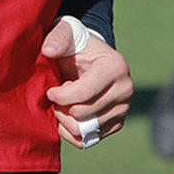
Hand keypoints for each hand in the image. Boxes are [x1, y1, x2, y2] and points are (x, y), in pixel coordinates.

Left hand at [42, 18, 132, 147]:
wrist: (90, 57)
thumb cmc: (76, 45)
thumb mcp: (66, 33)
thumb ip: (57, 38)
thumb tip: (49, 51)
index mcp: (115, 67)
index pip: (85, 92)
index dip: (61, 95)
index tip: (49, 91)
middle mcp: (125, 89)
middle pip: (86, 113)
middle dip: (62, 108)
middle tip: (55, 96)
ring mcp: (124, 108)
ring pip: (88, 129)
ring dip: (66, 121)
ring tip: (61, 105)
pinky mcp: (117, 123)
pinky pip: (91, 140)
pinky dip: (72, 133)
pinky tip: (65, 117)